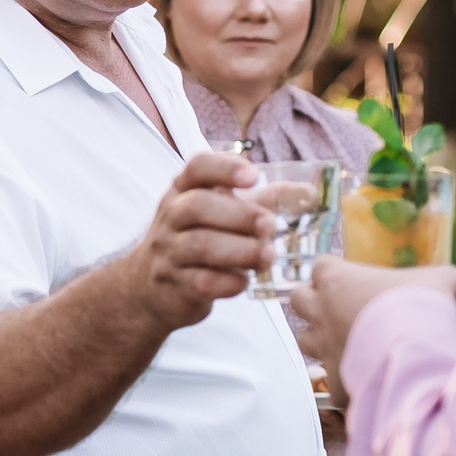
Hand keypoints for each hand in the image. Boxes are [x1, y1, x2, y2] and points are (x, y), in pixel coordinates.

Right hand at [126, 151, 275, 331]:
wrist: (147, 288)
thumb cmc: (196, 239)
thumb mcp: (222, 213)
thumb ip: (263, 201)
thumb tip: (308, 193)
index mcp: (183, 191)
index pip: (197, 167)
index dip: (225, 168)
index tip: (253, 176)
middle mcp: (170, 217)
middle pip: (198, 206)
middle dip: (238, 214)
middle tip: (269, 225)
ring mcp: (168, 252)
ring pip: (200, 245)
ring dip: (239, 250)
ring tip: (267, 256)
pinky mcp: (173, 286)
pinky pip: (200, 282)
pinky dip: (228, 282)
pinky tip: (244, 281)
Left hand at [290, 258, 455, 406]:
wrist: (414, 354)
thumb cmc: (421, 308)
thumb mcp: (440, 282)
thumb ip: (446, 279)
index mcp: (338, 279)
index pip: (321, 266)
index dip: (335, 272)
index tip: (352, 280)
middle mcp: (322, 311)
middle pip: (298, 300)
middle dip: (315, 304)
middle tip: (340, 309)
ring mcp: (324, 347)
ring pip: (304, 340)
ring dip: (321, 340)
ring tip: (349, 343)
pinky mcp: (334, 380)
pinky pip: (329, 379)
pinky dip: (344, 379)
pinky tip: (365, 378)